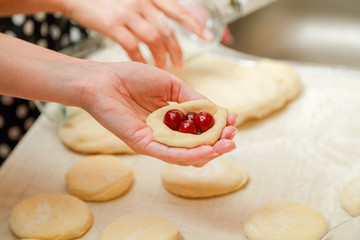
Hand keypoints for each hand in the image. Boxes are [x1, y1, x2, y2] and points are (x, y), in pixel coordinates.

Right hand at [62, 0, 212, 69]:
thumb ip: (152, 11)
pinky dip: (140, 58)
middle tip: (180, 64)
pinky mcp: (112, 24)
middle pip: (167, 29)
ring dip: (161, 56)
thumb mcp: (134, 0)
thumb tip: (168, 27)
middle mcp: (142, 2)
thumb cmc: (109, 1)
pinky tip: (143, 65)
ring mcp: (127, 13)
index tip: (207, 37)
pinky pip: (132, 46)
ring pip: (153, 39)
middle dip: (177, 49)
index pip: (178, 11)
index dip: (194, 25)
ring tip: (163, 67)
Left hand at [78, 61, 236, 165]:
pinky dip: (190, 154)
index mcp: (172, 120)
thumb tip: (215, 110)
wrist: (103, 79)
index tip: (233, 120)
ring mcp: (155, 141)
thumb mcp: (170, 84)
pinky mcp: (144, 144)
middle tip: (232, 136)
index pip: (199, 130)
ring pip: (186, 154)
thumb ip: (191, 98)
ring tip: (226, 145)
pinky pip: (169, 153)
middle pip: (196, 146)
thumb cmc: (133, 78)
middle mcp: (165, 134)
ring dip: (209, 152)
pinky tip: (207, 150)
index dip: (218, 128)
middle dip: (218, 142)